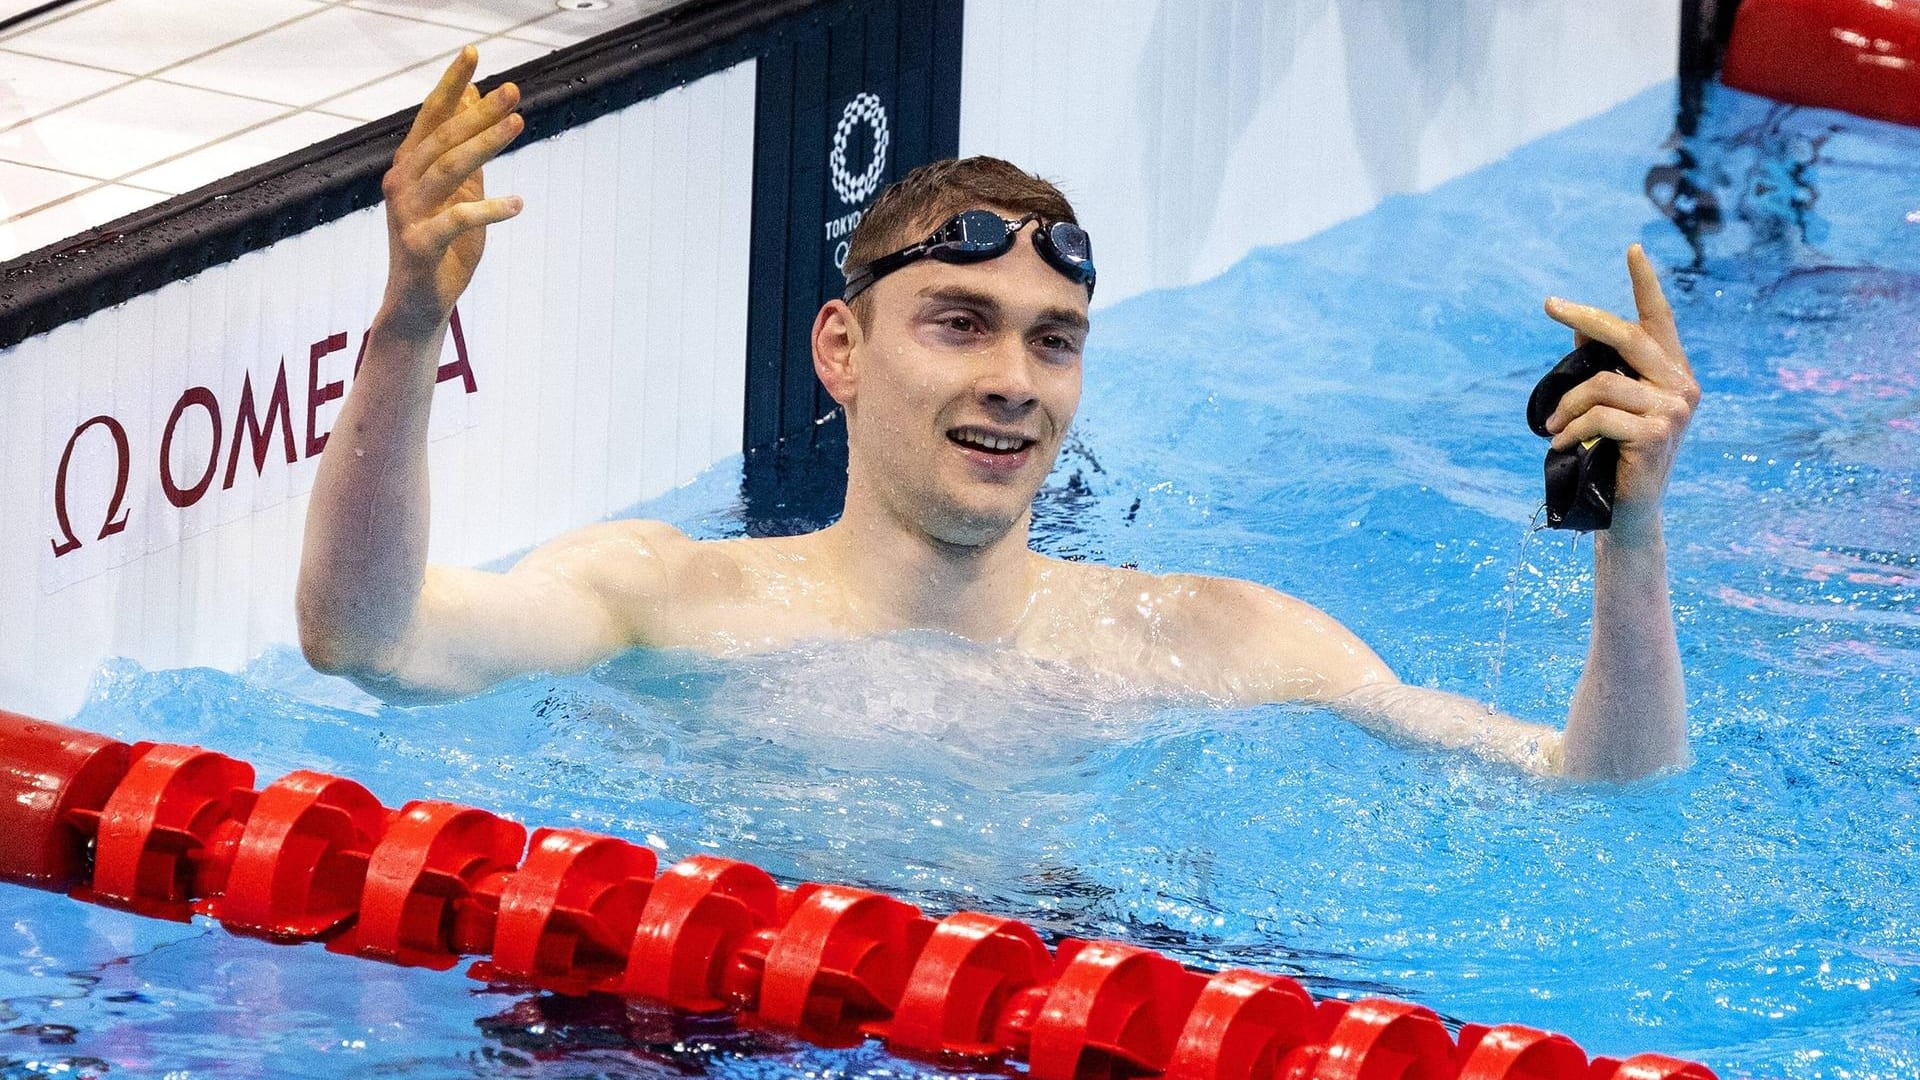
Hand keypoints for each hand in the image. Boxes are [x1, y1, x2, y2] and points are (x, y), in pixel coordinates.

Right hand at [379, 46, 524, 337]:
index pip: (431, 116)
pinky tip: (519, 203)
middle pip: (442, 138)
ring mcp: (407, 214)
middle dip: (478, 111)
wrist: (419, 306)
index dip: (452, 84)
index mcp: (410, 167)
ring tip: (520, 124)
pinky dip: (488, 209)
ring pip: (447, 170)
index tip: (474, 52)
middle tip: (514, 90)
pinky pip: (455, 219)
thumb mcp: (460, 195)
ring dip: (485, 145)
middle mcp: (402, 184)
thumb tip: (478, 101)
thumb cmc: (443, 249)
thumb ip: (467, 153)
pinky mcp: (419, 246)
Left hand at [1541, 245, 1699, 545]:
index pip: (1660, 319)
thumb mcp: (1609, 408)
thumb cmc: (1615, 456)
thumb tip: (1578, 334)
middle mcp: (1683, 385)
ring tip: (1552, 428)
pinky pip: (1600, 416)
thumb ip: (1601, 370)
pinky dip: (1571, 429)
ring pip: (1603, 383)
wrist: (1628, 511)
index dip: (1645, 283)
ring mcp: (1675, 409)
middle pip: (1628, 336)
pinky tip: (1559, 445)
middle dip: (1585, 318)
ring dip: (1567, 406)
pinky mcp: (1658, 433)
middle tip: (1550, 305)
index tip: (1631, 248)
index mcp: (1672, 372)